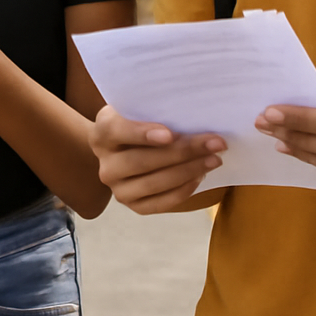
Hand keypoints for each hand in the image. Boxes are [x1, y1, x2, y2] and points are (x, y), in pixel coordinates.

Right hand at [90, 104, 225, 213]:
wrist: (125, 149)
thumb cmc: (138, 123)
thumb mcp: (136, 110)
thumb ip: (153, 111)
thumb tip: (191, 115)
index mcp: (101, 133)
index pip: (116, 131)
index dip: (141, 134)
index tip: (170, 134)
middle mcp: (105, 165)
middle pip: (142, 161)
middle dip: (183, 152)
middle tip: (214, 143)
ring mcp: (117, 189)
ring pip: (154, 183)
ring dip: (189, 171)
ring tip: (214, 159)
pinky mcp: (133, 206)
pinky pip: (160, 202)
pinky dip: (183, 190)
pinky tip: (200, 176)